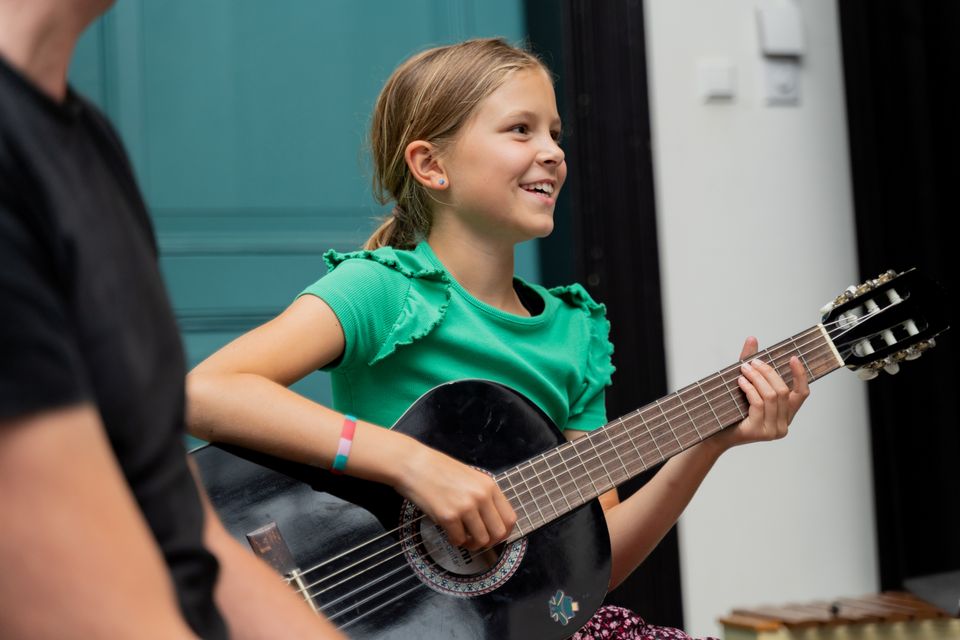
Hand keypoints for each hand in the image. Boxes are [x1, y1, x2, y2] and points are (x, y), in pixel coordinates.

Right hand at [393, 443, 515, 549]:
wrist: (413, 463)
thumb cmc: (438, 469)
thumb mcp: (470, 477)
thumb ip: (483, 495)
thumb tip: (491, 520)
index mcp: (489, 485)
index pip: (510, 518)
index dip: (504, 533)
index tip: (494, 536)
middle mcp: (481, 496)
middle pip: (498, 533)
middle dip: (489, 542)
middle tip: (477, 541)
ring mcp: (465, 506)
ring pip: (480, 540)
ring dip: (471, 543)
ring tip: (461, 536)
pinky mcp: (448, 516)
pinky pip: (458, 540)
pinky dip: (454, 540)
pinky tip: (448, 531)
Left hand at [715, 336, 810, 448]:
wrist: (715, 435)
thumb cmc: (732, 412)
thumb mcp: (745, 386)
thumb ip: (751, 365)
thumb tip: (752, 339)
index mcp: (787, 415)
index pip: (802, 394)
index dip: (800, 375)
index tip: (793, 358)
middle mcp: (784, 424)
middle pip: (783, 390)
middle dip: (767, 372)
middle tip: (752, 362)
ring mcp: (772, 430)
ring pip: (771, 395)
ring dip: (757, 378)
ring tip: (744, 369)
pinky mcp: (759, 431)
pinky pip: (758, 403)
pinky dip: (750, 389)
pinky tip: (741, 382)